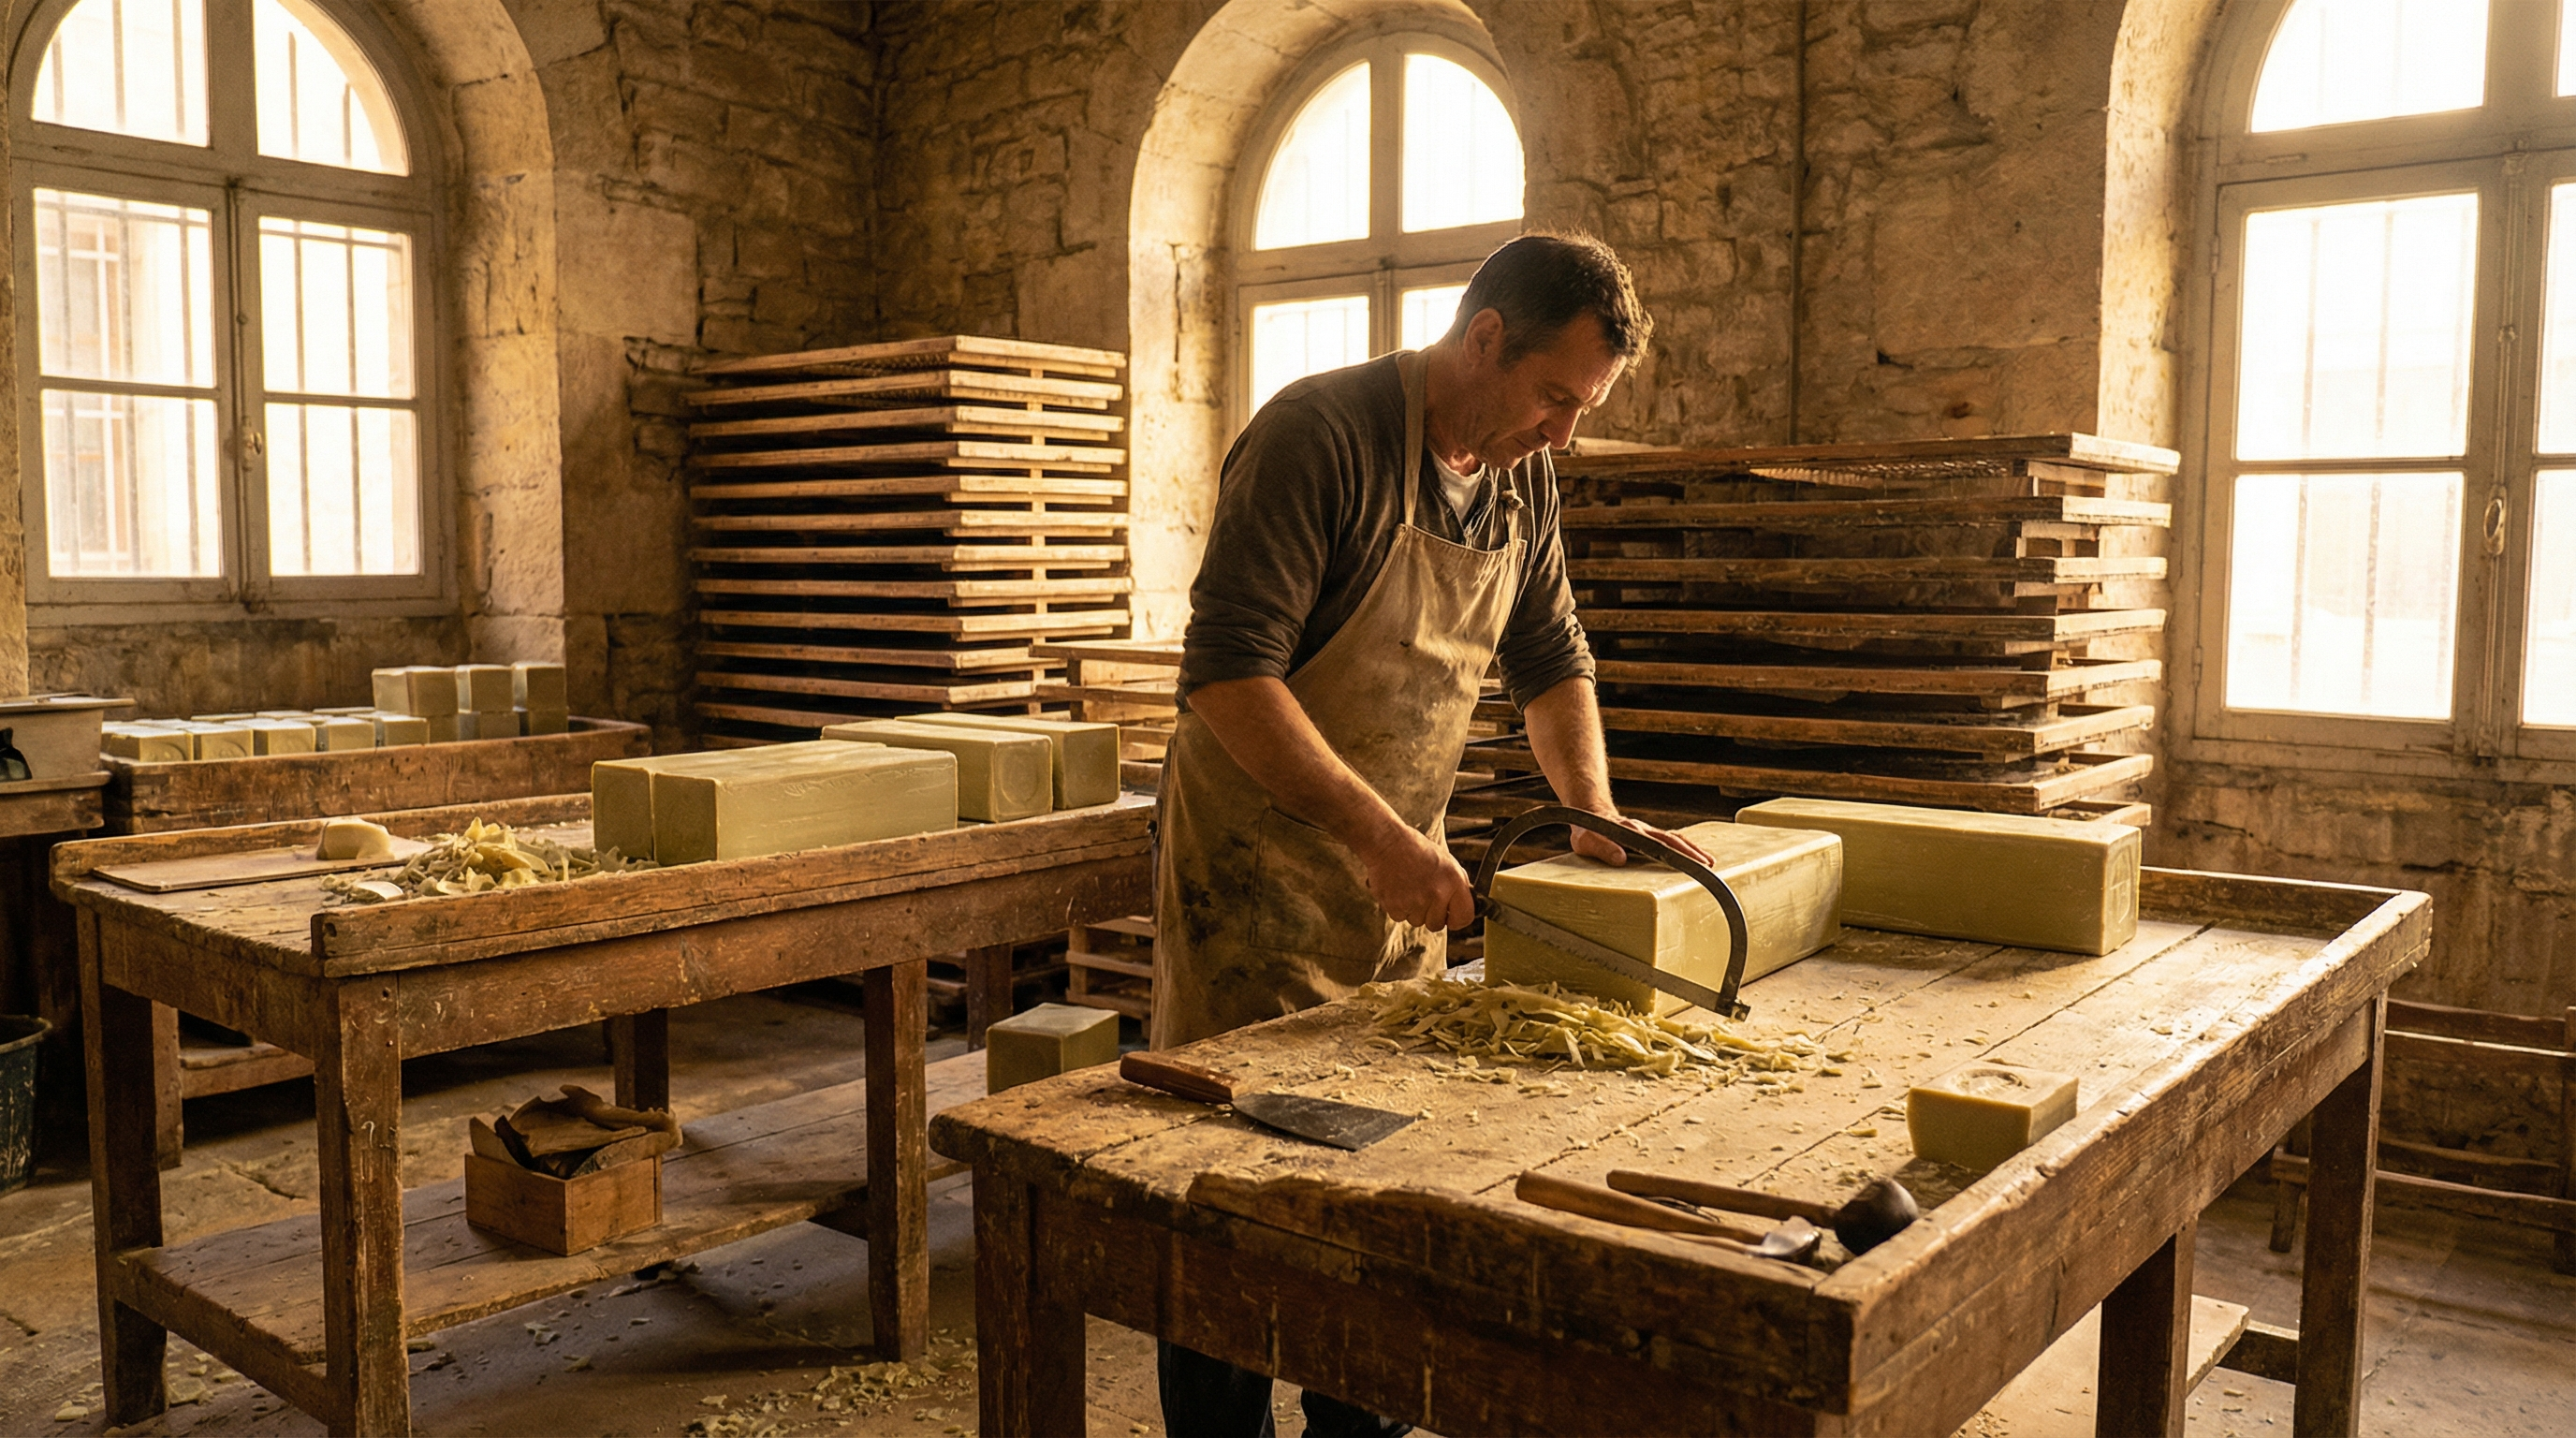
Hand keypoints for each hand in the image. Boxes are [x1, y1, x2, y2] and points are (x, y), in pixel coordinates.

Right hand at [1358, 823, 1477, 930]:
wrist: (1387, 842)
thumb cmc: (1416, 849)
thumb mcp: (1447, 862)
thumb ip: (1456, 886)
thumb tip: (1460, 905)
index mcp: (1454, 881)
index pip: (1464, 917)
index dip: (1456, 919)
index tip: (1449, 916)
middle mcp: (1437, 893)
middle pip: (1437, 925)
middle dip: (1430, 914)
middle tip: (1422, 895)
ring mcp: (1416, 901)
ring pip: (1417, 922)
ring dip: (1413, 910)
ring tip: (1408, 888)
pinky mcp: (1396, 906)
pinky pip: (1400, 917)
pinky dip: (1398, 907)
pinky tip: (1397, 889)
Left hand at [1569, 812, 1714, 867]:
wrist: (1589, 814)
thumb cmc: (1587, 831)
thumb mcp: (1586, 842)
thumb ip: (1602, 848)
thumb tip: (1621, 858)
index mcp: (1631, 832)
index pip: (1659, 845)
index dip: (1676, 854)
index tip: (1690, 864)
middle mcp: (1644, 830)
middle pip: (1673, 840)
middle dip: (1692, 852)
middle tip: (1709, 865)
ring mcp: (1648, 831)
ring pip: (1676, 838)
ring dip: (1693, 849)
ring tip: (1710, 862)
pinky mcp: (1649, 835)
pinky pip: (1671, 839)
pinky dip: (1686, 846)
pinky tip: (1696, 855)